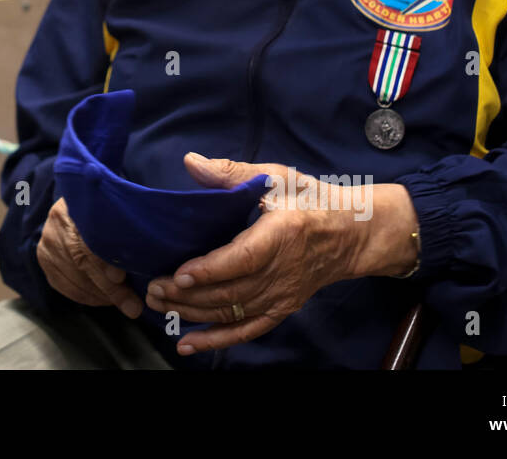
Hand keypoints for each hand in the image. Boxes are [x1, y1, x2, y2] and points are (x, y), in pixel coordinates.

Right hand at [37, 197, 143, 318]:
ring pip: (72, 277)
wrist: (82, 208)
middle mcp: (57, 221)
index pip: (86, 236)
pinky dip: (86, 296)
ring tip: (124, 302)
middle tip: (132, 304)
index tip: (121, 278)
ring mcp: (47, 241)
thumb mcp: (118, 214)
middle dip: (108, 287)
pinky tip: (104, 299)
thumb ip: (126, 232)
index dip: (102, 261)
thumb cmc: (108, 211)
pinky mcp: (44, 259)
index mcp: (77, 203)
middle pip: (79, 260)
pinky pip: (64, 286)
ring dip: (99, 295)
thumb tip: (145, 266)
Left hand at [143, 154, 417, 355]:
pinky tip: (187, 344)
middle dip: (187, 294)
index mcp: (282, 234)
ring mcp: (281, 295)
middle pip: (230, 292)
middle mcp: (282, 271)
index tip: (180, 273)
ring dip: (192, 313)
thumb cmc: (311, 200)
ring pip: (232, 313)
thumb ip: (232, 173)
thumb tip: (191, 162)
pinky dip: (216, 341)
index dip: (211, 270)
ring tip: (159, 305)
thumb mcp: (277, 177)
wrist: (352, 234)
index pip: (243, 259)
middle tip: (153, 288)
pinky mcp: (280, 309)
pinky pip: (246, 331)